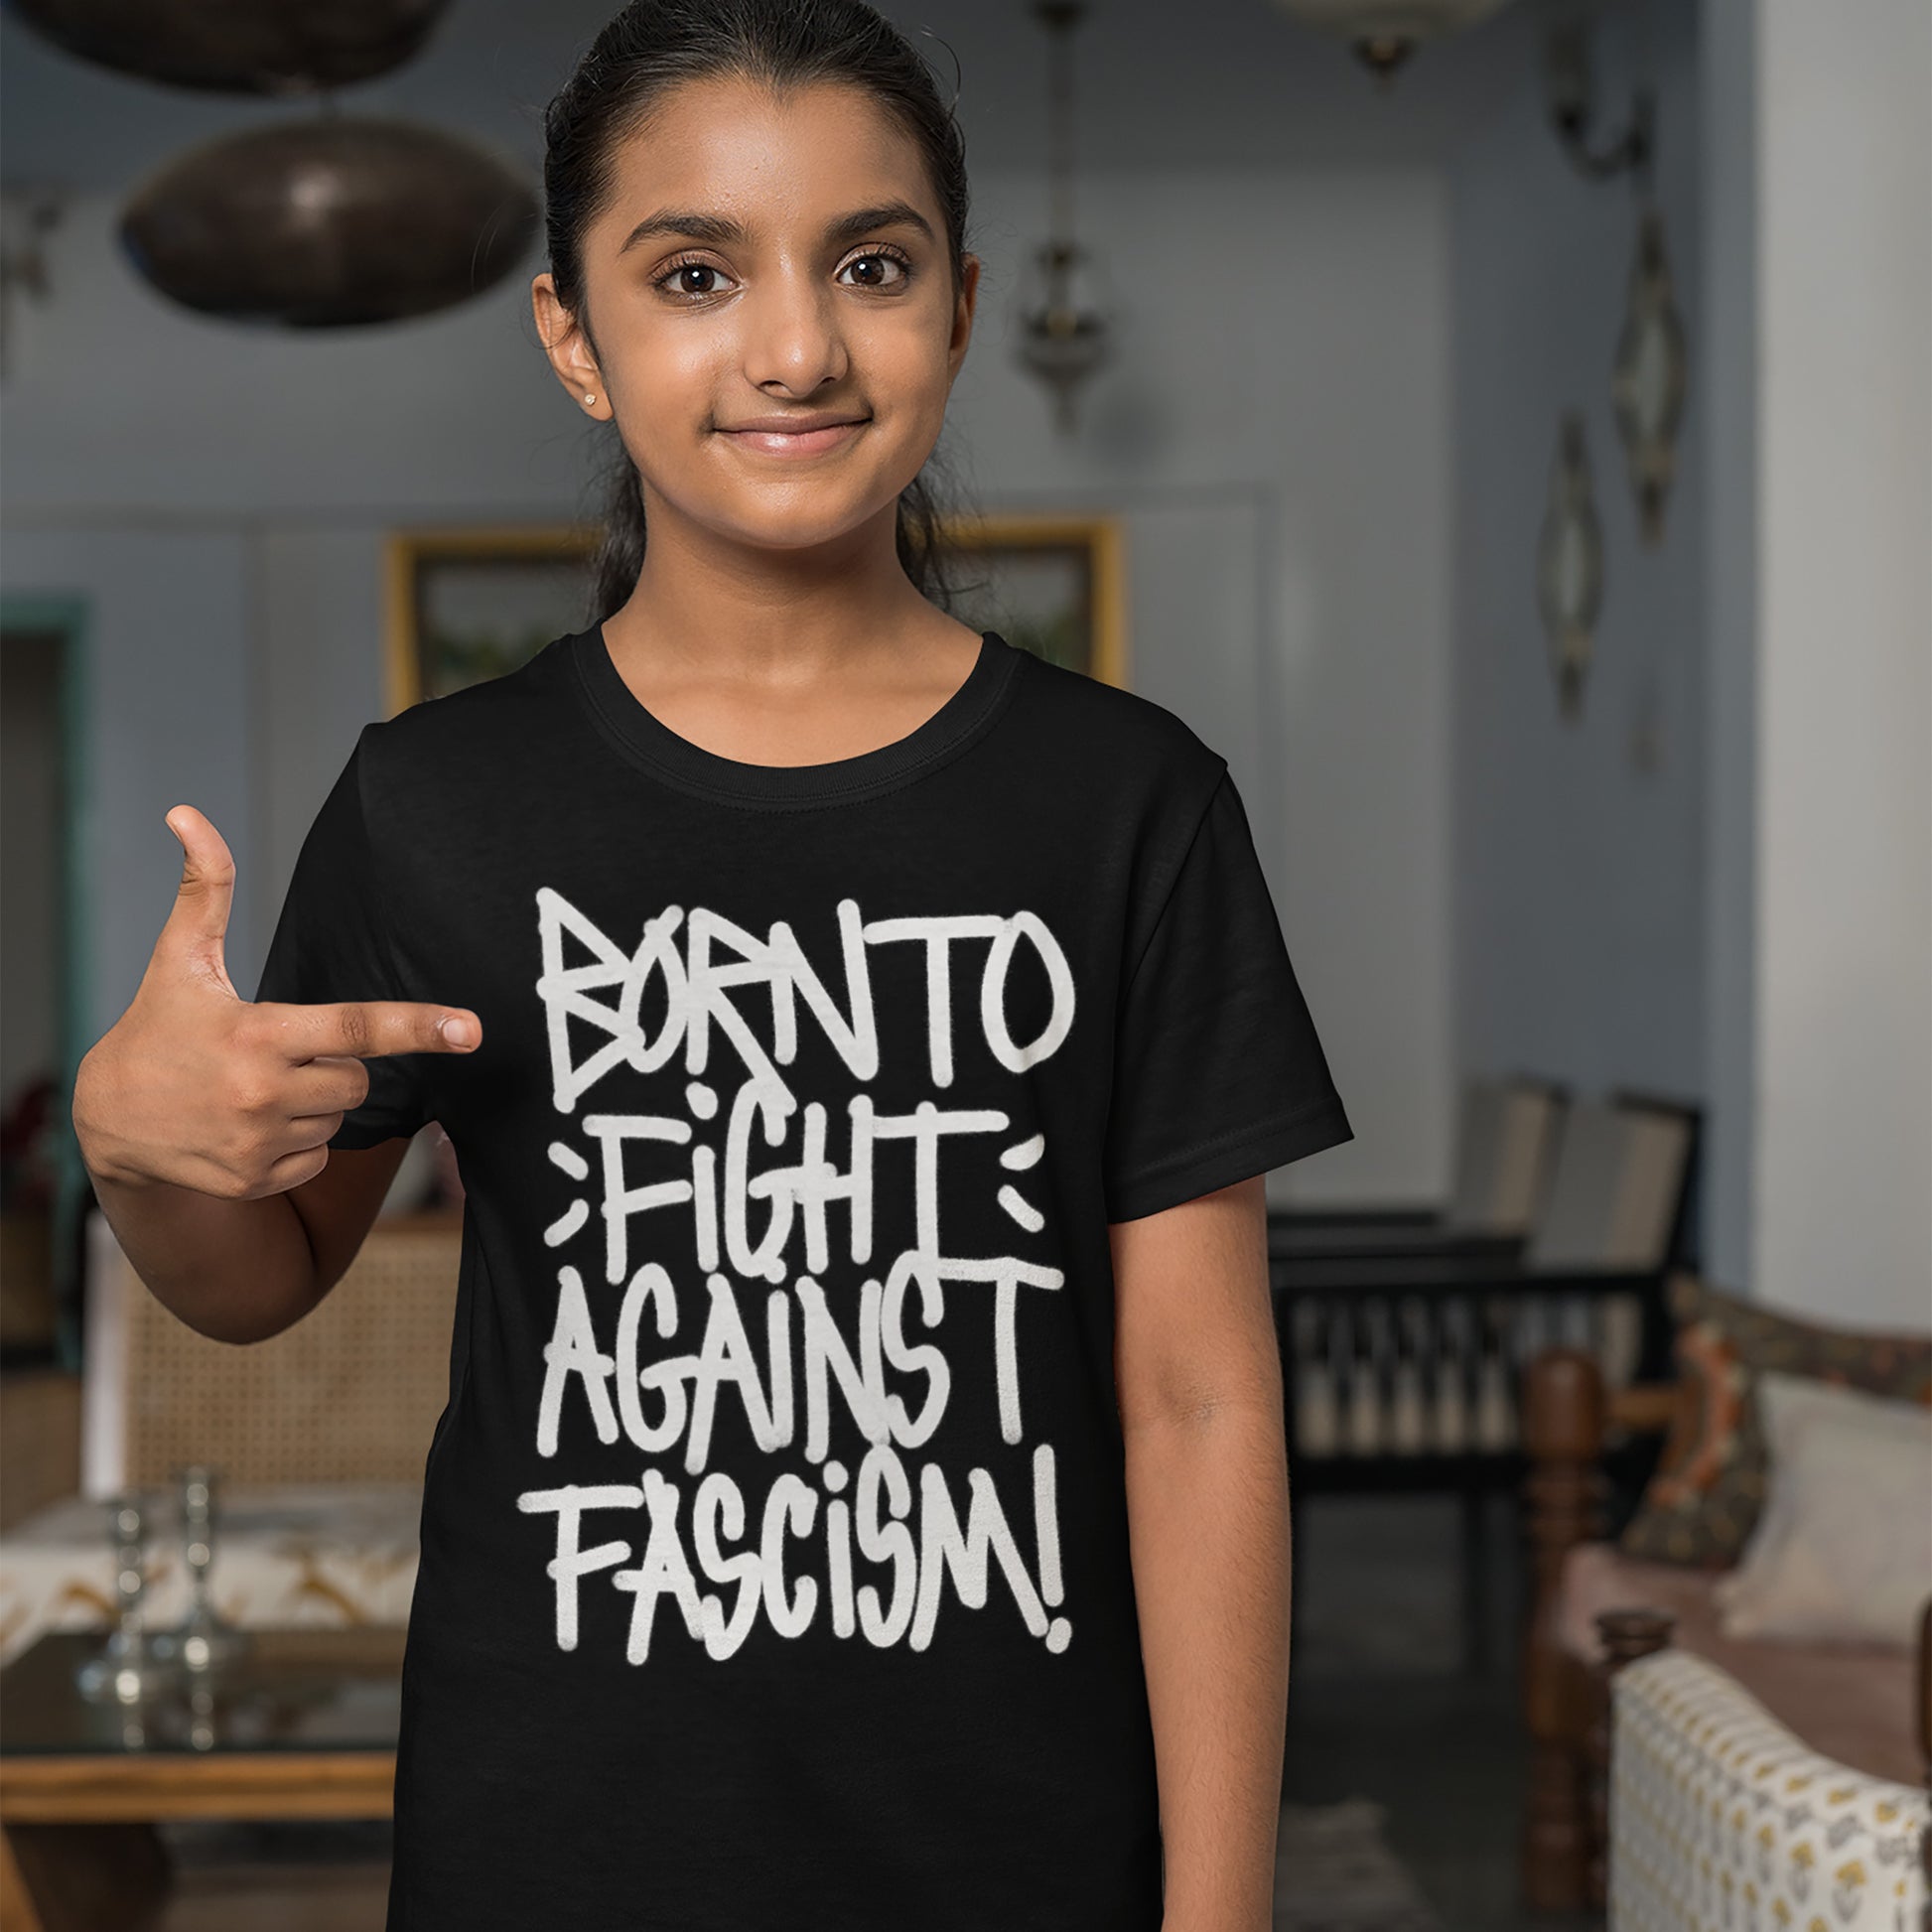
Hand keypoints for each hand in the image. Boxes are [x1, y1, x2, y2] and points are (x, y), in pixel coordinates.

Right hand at [72, 804, 482, 1199]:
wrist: (106, 1120)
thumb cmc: (155, 1028)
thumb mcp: (179, 959)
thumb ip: (202, 888)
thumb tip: (188, 813)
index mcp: (258, 1034)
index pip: (355, 1027)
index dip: (419, 1025)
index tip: (474, 1029)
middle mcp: (262, 1093)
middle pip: (358, 1077)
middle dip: (335, 1063)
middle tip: (276, 1054)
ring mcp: (260, 1142)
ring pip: (339, 1115)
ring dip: (313, 1101)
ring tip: (251, 1089)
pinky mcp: (257, 1180)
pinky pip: (318, 1156)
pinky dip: (297, 1142)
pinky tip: (248, 1125)